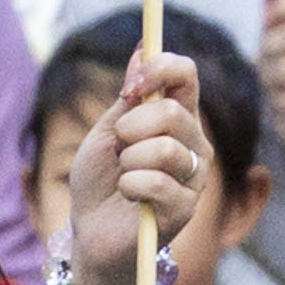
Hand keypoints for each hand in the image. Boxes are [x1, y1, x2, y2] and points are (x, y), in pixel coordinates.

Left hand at [66, 49, 206, 284]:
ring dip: (129, 161)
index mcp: (176, 118)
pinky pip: (157, 183)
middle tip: (118, 146)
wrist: (90, 236)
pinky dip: (130, 186)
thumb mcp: (105, 134)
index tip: (130, 86)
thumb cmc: (98, 184)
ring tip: (122, 177)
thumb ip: (127, 97)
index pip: (186, 75)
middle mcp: (193, 143)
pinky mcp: (185, 208)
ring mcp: (194, 177)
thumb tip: (141, 48)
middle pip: (175, 112)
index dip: (160, 70)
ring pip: (167, 149)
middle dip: (132, 127)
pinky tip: (128, 197)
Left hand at [257, 0, 284, 159]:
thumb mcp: (283, 42)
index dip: (283, 6)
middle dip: (268, 48)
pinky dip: (278, 100)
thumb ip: (275, 22)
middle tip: (262, 58)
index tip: (265, 18)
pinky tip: (284, 100)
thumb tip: (269, 7)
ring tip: (274, 82)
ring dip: (270, 78)